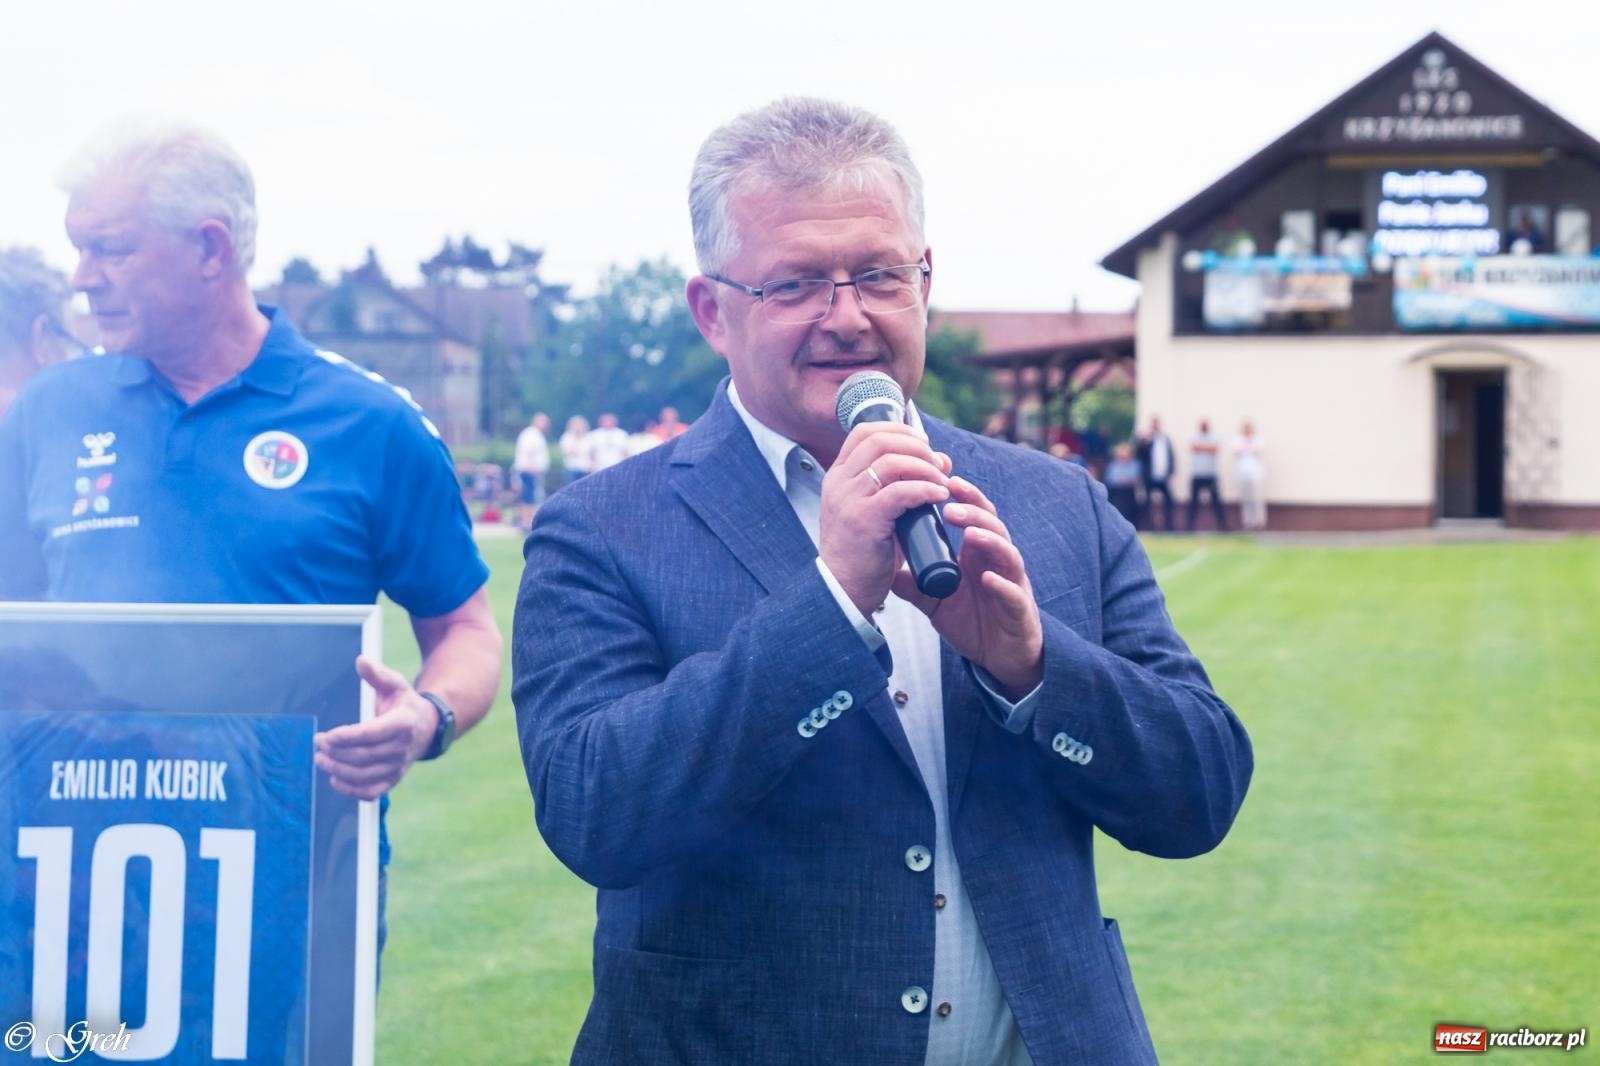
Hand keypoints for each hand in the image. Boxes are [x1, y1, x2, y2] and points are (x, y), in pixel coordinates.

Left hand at [312, 656, 438, 799]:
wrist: (427, 727)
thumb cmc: (404, 704)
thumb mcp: (395, 684)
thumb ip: (377, 674)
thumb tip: (360, 660)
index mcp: (403, 723)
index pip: (371, 734)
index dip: (346, 737)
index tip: (326, 735)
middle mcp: (402, 748)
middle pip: (363, 756)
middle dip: (336, 752)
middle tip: (318, 743)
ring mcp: (398, 767)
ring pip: (364, 775)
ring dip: (338, 770)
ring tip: (320, 759)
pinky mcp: (394, 779)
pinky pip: (371, 791)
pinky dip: (351, 790)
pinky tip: (334, 779)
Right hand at [819, 423, 951, 615]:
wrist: (844, 591)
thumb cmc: (865, 553)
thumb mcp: (876, 510)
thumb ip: (900, 484)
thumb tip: (940, 459)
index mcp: (837, 476)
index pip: (864, 431)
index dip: (899, 429)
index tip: (923, 444)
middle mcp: (839, 483)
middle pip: (880, 439)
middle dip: (916, 445)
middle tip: (937, 463)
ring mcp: (849, 500)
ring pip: (892, 461)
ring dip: (925, 466)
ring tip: (942, 481)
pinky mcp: (864, 520)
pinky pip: (901, 491)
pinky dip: (926, 488)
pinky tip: (940, 495)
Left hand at [891, 476, 1041, 697]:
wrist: (997, 656)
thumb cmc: (970, 620)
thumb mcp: (933, 598)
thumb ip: (912, 581)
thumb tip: (881, 564)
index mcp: (978, 553)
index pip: (973, 515)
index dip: (961, 495)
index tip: (940, 479)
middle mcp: (997, 561)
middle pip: (992, 524)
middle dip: (973, 509)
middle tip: (948, 499)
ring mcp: (1011, 583)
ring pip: (1007, 553)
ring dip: (990, 538)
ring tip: (968, 531)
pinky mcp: (1018, 609)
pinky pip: (1013, 593)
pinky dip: (1001, 584)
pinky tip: (987, 577)